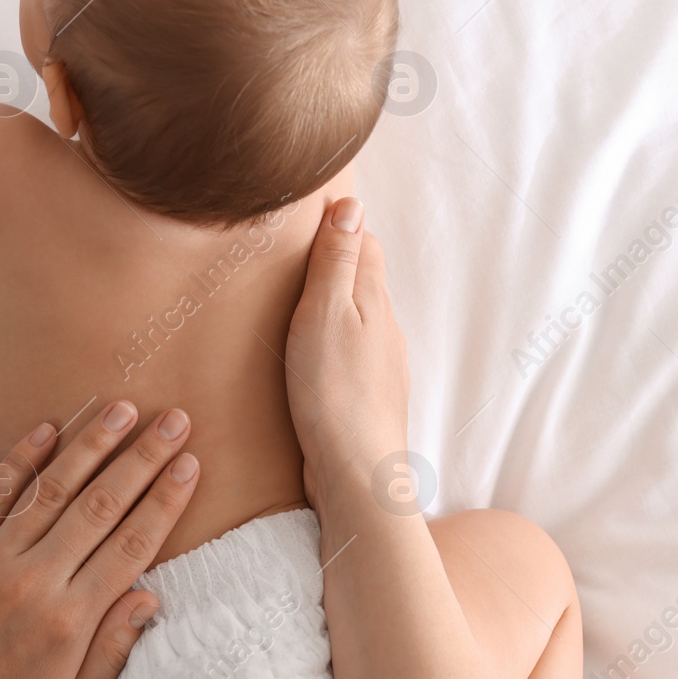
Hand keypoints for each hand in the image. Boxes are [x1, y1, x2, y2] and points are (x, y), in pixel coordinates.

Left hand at [0, 403, 199, 678]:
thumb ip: (113, 650)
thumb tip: (150, 597)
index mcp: (69, 619)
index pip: (131, 545)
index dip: (165, 501)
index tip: (190, 464)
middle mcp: (34, 581)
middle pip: (100, 506)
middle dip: (142, 458)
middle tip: (173, 419)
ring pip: (51, 490)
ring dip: (91, 444)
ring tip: (122, 408)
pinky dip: (21, 461)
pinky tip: (47, 428)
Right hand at [285, 198, 409, 508]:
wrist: (357, 474)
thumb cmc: (333, 392)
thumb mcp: (325, 313)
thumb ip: (337, 261)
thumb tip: (351, 205)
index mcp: (374, 300)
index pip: (364, 243)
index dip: (338, 227)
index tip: (304, 219)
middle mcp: (385, 329)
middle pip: (364, 280)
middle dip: (335, 264)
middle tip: (292, 257)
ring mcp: (380, 366)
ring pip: (357, 320)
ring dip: (332, 308)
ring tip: (294, 305)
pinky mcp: (367, 398)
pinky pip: (350, 356)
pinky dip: (332, 345)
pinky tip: (309, 359)